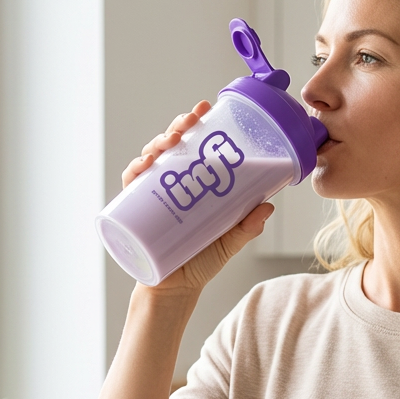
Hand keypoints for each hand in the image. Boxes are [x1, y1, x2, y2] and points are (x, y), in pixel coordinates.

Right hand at [121, 101, 273, 293]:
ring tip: (173, 140)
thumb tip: (268, 207)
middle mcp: (168, 184)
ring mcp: (150, 196)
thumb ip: (247, 227)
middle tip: (191, 120)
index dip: (195, 124)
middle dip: (179, 127)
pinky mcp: (134, 212)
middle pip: (170, 146)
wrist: (176, 290)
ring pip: (150, 158)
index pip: (192, 146)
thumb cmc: (200, 262)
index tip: (206, 108)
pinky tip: (145, 165)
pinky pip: (131, 185)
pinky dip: (135, 171)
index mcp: (190, 183)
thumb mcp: (229, 241)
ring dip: (158, 143)